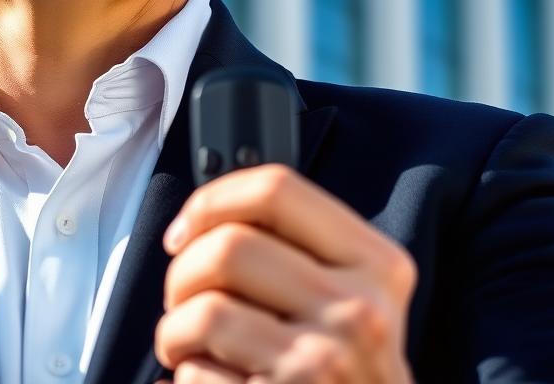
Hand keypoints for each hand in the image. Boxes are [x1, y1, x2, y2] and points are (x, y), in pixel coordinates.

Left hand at [154, 165, 416, 382]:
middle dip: (183, 273)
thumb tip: (204, 214)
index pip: (276, 189)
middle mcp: (360, 312)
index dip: (213, 200)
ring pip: (205, 309)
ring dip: (175, 330)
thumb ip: (300, 247)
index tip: (186, 228)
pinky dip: (186, 375)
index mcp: (378, 265)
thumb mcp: (353, 297)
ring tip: (187, 345)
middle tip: (183, 300)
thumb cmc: (343, 373)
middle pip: (228, 246)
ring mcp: (326, 364)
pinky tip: (211, 382)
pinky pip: (197, 371)